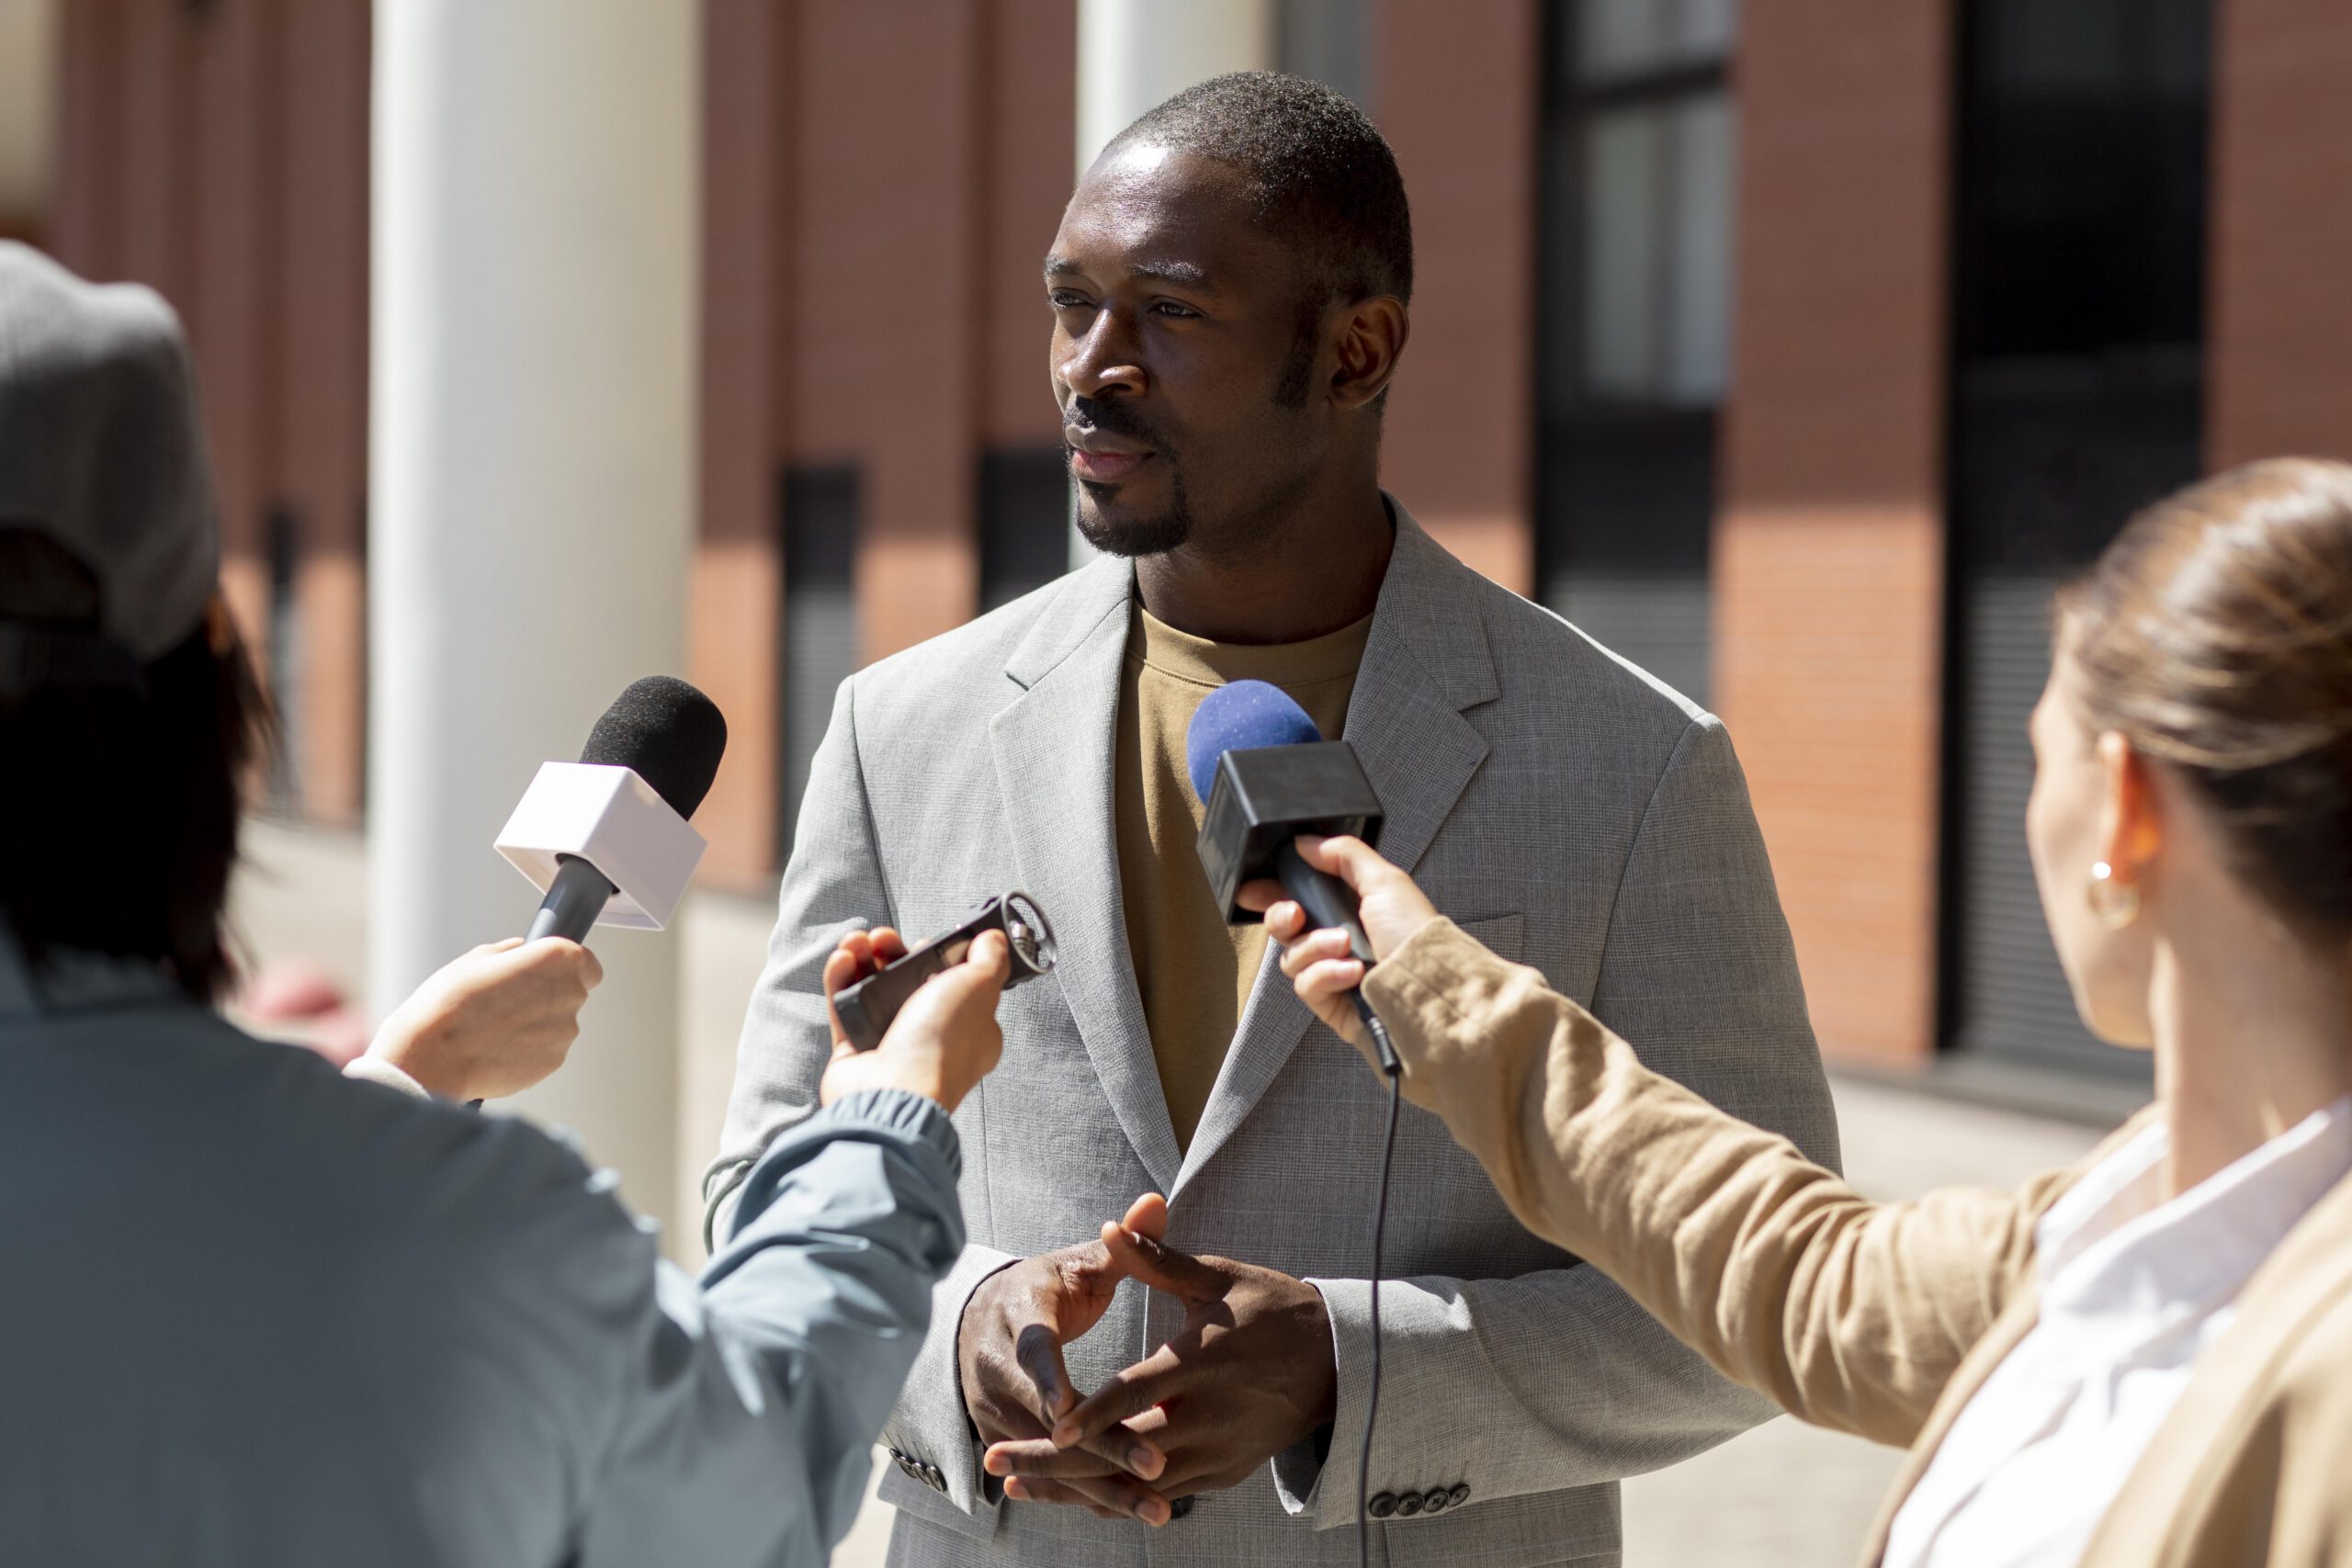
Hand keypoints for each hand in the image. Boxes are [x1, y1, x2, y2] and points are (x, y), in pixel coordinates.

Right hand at [363, 938, 603, 1100]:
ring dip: (537, 1024)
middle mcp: (571, 994)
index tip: (547, 973)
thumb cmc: (450, 1003)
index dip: (567, 969)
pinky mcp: (554, 1061)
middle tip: (511, 1000)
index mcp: (559, 959)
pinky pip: (547, 1049)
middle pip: (572, 993)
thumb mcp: (477, 958)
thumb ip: (511, 953)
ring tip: (497, 1027)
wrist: (433, 1055)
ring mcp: (565, 1031)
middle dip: (548, 996)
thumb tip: (521, 951)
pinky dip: (530, 1049)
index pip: (587, 963)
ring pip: (559, 1023)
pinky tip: (499, 1047)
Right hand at [818, 927, 1008, 1113]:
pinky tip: (842, 959)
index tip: (928, 941)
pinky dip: (841, 980)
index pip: (957, 982)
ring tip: (857, 942)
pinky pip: (845, 1007)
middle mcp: (931, 1037)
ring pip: (875, 989)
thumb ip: (990, 960)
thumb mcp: (978, 988)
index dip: (941, 958)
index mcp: (969, 1028)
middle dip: (894, 952)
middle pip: (910, 980)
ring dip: (864, 959)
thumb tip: (995, 939)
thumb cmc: (938, 1049)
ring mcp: (892, 1043)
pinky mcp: (856, 1049)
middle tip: (883, 938)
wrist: (891, 1092)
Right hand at [961, 1195, 1175, 1524]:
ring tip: (1159, 1505)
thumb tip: (1157, 1201)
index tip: (1081, 1409)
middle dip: (1100, 1447)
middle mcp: (995, 1371)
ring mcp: (994, 1411)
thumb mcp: (1077, 1263)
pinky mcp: (1003, 1439)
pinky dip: (1088, 1492)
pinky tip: (1133, 1511)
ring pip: (1050, 1455)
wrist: (984, 1321)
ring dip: (1101, 1484)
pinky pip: (1049, 1472)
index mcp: (1014, 1320)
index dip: (1053, 1381)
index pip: (1033, 1353)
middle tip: (1157, 1466)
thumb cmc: (1046, 1287)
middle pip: (1048, 1419)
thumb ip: (1122, 1243)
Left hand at [993, 1221, 1337, 1502]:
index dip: (1093, 1412)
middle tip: (998, 1461)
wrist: (1335, 1363)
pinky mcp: (1223, 1474)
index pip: (1137, 1393)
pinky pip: (1160, 1493)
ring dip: (1076, 1487)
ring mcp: (1217, 1453)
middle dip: (1058, 1461)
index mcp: (1202, 1363)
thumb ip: (1155, 1262)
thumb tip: (1109, 1225)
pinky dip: (1114, 1495)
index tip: (1050, 1424)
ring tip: (1016, 1484)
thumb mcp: (1216, 1277)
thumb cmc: (1270, 1309)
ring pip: (1137, 1484)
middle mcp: (1208, 1417)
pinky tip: (1070, 1492)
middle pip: (1124, 1451)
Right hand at [1240, 834, 1438, 1049]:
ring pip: (1291, 955)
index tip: (1253, 888)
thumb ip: (1343, 854)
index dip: (1271, 890)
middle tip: (1295, 914)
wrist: (1430, 991)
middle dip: (1281, 916)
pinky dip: (1325, 975)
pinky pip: (1305, 985)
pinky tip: (1351, 974)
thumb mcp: (1384, 880)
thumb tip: (1305, 843)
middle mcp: (1339, 939)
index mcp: (1350, 906)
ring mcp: (1333, 973)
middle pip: (1284, 925)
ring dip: (1314, 946)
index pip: (1298, 894)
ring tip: (1345, 947)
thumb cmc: (1415, 936)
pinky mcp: (1331, 1004)